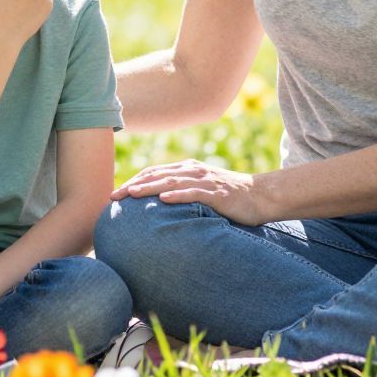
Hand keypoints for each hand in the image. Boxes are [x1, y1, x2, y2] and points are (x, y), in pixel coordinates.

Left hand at [111, 159, 263, 224]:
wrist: (262, 196)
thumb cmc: (230, 198)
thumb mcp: (202, 192)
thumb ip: (183, 193)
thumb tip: (159, 207)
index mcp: (187, 170)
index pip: (154, 173)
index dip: (134, 181)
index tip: (116, 193)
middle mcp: (193, 172)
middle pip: (158, 175)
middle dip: (134, 185)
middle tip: (114, 196)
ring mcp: (206, 181)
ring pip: (172, 182)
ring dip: (150, 187)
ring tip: (132, 194)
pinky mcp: (218, 193)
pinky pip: (195, 193)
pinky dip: (178, 195)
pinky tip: (164, 199)